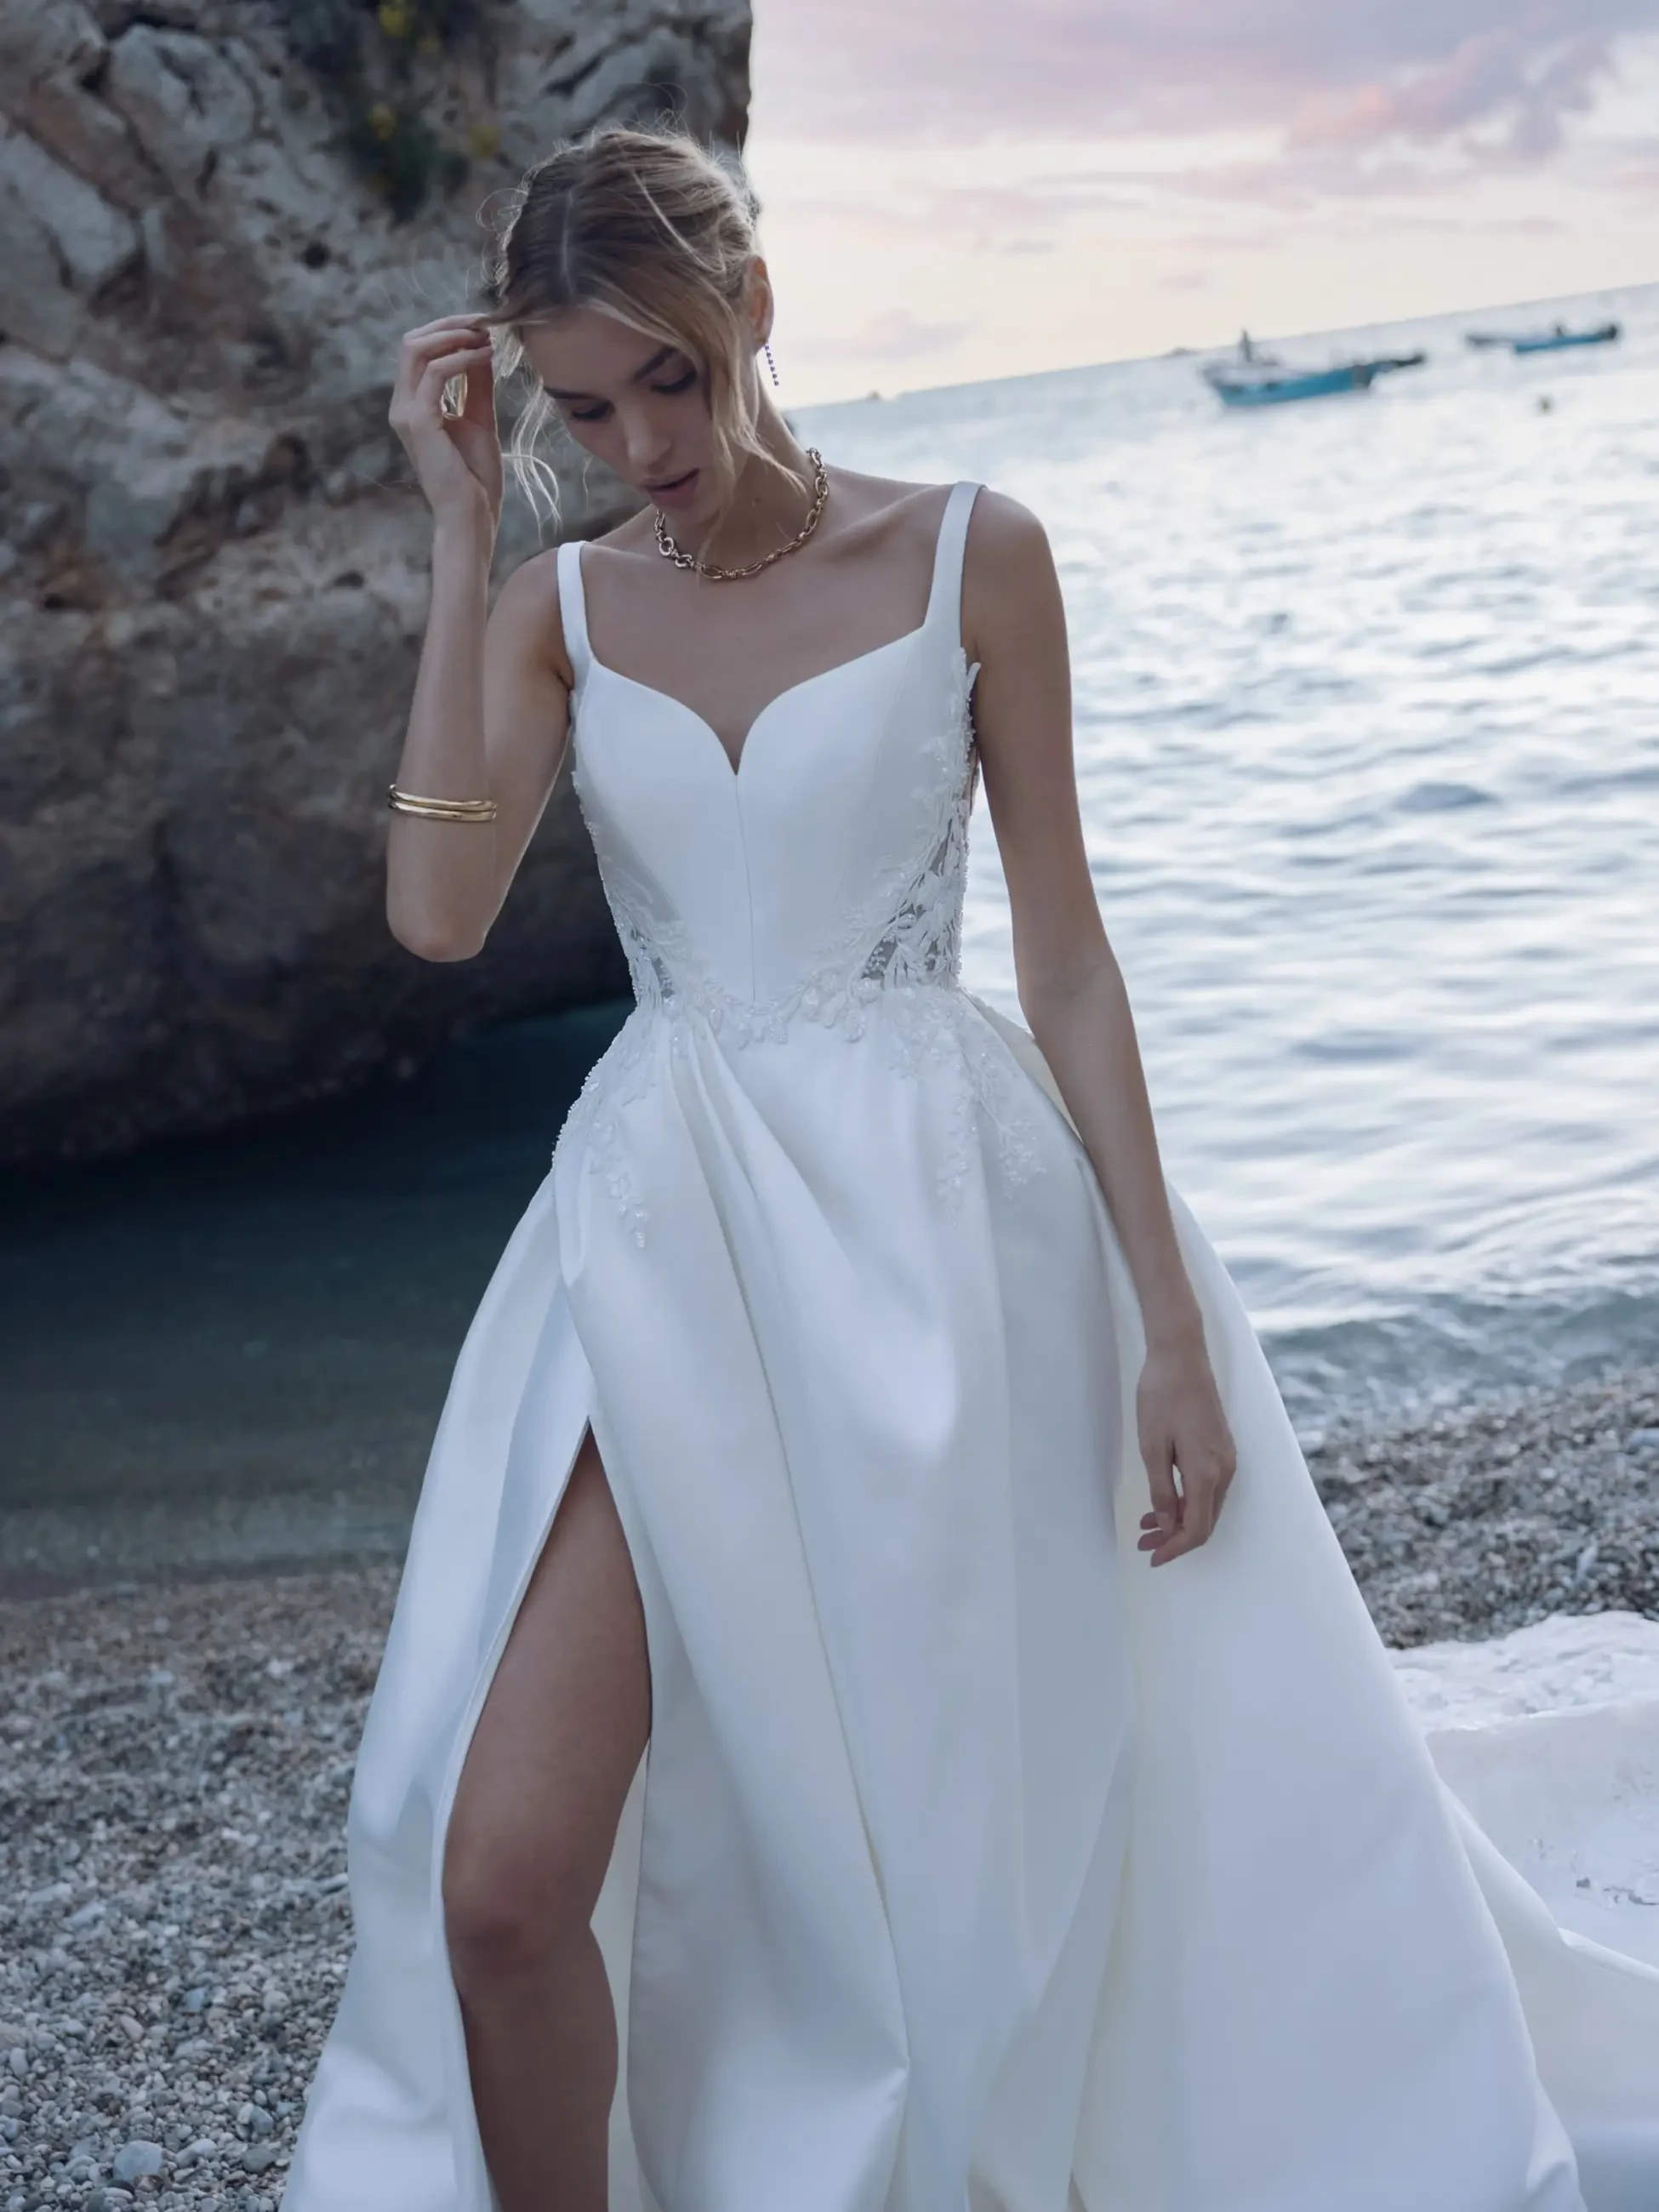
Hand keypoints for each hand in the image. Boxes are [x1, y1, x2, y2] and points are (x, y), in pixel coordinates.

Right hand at [388, 314, 503, 535]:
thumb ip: (476, 383)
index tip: (481, 327)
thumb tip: (481, 346)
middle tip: (482, 323)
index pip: (419, 350)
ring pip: (416, 349)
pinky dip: (460, 359)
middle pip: (411, 341)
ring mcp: (406, 413)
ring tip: (483, 337)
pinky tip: (482, 357)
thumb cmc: (474, 477)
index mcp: (413, 404)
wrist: (470, 515)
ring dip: (452, 336)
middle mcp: (402, 405)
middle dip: (448, 325)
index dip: (447, 331)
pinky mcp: (419, 422)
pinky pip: (435, 373)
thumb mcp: (479, 418)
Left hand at [1135, 1330, 1236, 1566]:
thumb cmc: (1162, 1395)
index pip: (1196, 1527)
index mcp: (1207, 1471)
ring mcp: (1226, 1458)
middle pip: (1205, 1521)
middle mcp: (1224, 1469)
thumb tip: (1168, 1525)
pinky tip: (1164, 1501)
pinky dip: (1187, 1501)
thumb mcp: (1152, 1446)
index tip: (1152, 1557)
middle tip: (1143, 1544)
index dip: (1175, 1548)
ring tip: (1147, 1526)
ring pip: (1206, 1505)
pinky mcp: (1221, 1448)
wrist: (1181, 1355)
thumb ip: (1162, 1490)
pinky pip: (1208, 1487)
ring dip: (1179, 1520)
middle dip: (1175, 1539)